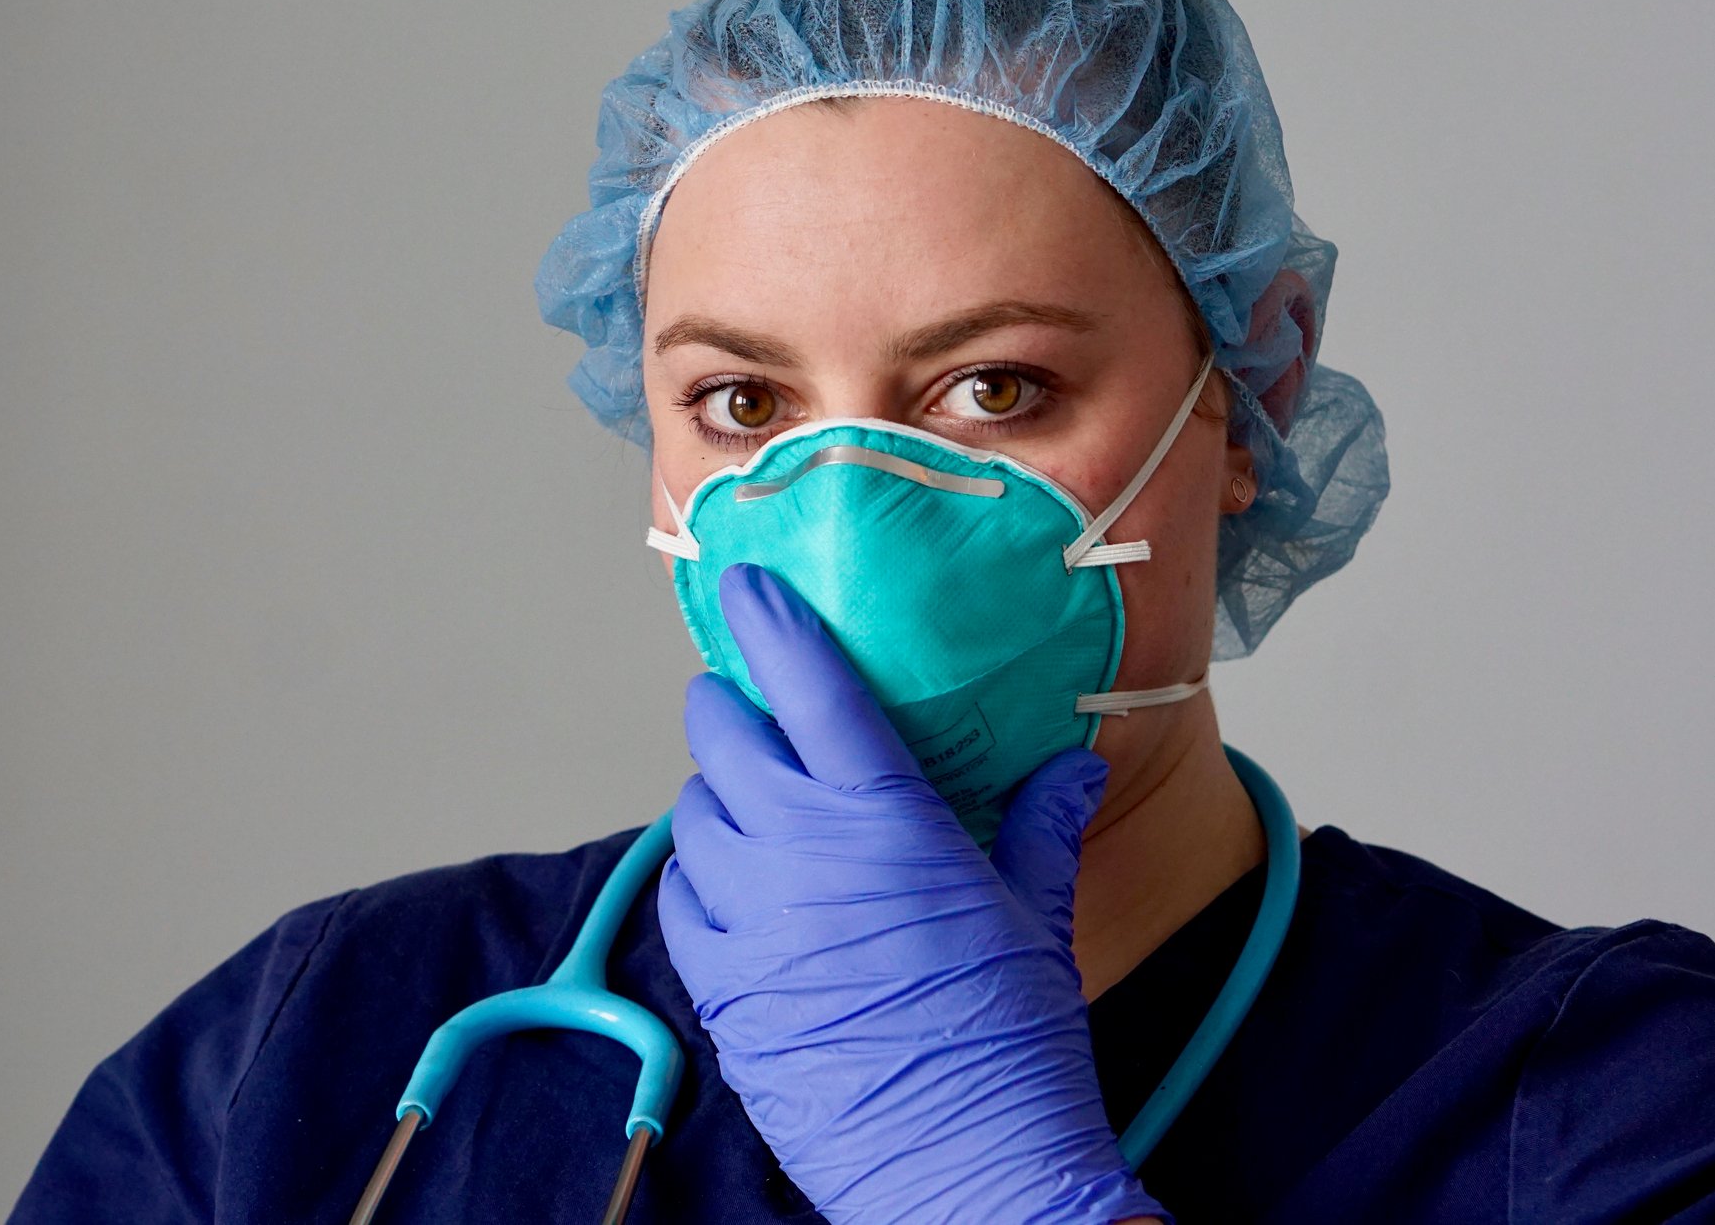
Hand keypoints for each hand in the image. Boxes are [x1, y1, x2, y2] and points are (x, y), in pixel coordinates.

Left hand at [658, 563, 1169, 1224]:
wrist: (969, 1171)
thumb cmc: (1013, 1045)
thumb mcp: (1038, 918)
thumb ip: (1039, 825)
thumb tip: (1071, 770)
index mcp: (885, 817)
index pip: (807, 683)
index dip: (768, 621)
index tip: (745, 587)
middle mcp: (801, 853)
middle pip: (723, 736)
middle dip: (731, 708)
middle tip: (755, 710)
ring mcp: (750, 921)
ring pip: (693, 815)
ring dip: (718, 798)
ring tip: (756, 808)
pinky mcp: (719, 988)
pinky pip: (681, 899)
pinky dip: (699, 879)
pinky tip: (735, 888)